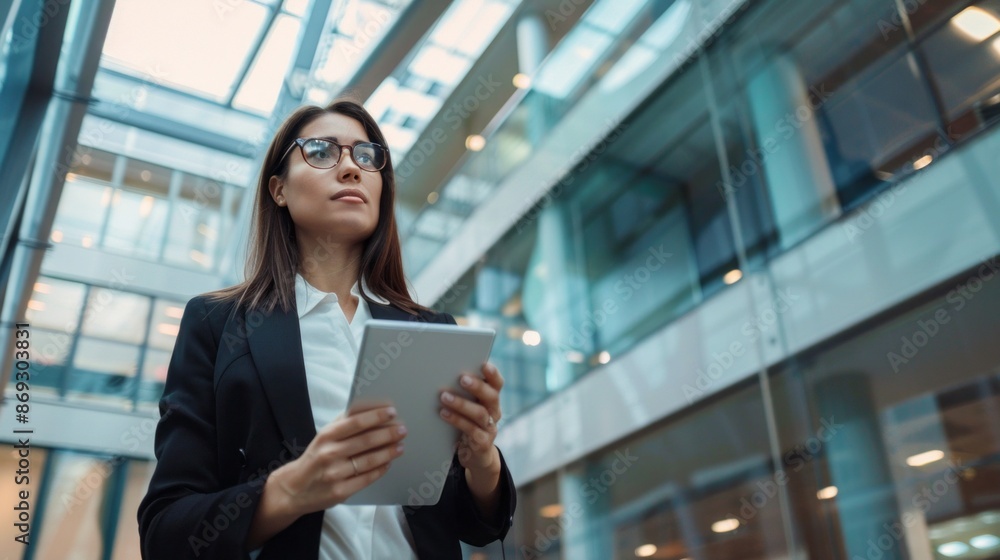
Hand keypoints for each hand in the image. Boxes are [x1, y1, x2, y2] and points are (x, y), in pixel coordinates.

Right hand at [268, 405, 406, 515]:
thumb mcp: (324, 436)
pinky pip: (366, 478)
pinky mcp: (340, 492)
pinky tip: (388, 463)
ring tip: (400, 445)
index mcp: (326, 436)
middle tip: (402, 429)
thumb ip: (343, 423)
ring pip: (369, 461)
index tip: (392, 412)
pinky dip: (380, 470)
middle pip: (366, 441)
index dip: (376, 416)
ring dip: (388, 452)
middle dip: (388, 434)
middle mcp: (330, 454)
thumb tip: (369, 408)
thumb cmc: (315, 457)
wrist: (294, 489)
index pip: (355, 422)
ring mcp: (335, 474)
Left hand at [439, 363, 503, 472]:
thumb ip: (464, 393)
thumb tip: (444, 372)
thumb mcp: (470, 407)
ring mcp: (490, 429)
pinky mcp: (482, 443)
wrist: (476, 455)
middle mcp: (494, 412)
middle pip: (491, 397)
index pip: (497, 384)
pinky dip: (456, 420)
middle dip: (477, 386)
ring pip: (479, 414)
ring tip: (444, 396)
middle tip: (462, 378)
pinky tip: (444, 413)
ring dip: (461, 403)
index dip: (493, 375)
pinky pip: (470, 430)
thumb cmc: (468, 423)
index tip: (484, 365)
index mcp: (492, 400)